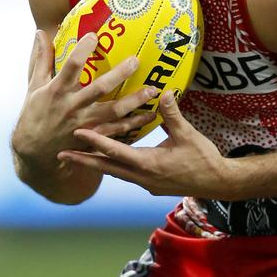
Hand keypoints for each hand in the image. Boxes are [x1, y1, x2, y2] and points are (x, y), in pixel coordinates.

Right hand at [12, 30, 156, 166]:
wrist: (34, 152)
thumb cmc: (34, 114)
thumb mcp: (34, 86)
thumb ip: (41, 60)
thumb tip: (41, 33)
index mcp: (57, 90)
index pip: (71, 66)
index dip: (83, 50)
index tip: (95, 35)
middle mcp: (72, 106)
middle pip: (99, 88)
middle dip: (119, 74)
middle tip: (135, 61)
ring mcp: (85, 123)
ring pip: (114, 112)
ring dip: (134, 101)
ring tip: (152, 90)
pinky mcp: (93, 137)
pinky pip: (117, 130)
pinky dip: (135, 123)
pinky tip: (151, 115)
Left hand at [56, 91, 234, 197]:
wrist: (217, 183)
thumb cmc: (204, 159)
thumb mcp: (188, 135)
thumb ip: (172, 114)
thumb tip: (163, 91)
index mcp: (148, 164)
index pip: (115, 151)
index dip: (95, 141)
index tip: (76, 133)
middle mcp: (142, 177)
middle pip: (106, 168)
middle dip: (82, 161)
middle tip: (60, 154)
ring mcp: (145, 183)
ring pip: (114, 173)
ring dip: (95, 164)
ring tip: (75, 158)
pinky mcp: (150, 184)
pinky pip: (125, 175)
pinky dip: (111, 167)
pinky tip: (105, 161)